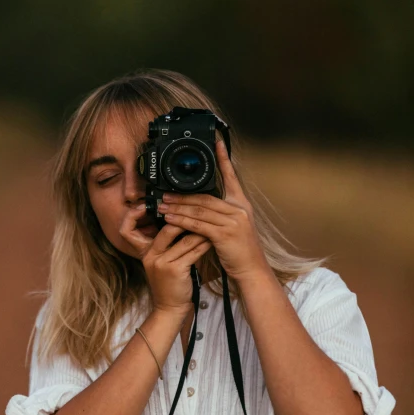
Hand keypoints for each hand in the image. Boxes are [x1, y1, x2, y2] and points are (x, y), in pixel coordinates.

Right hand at [120, 206, 211, 311]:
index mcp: (144, 251)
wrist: (170, 308)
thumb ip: (164, 244)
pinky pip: (192, 252)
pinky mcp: (175, 270)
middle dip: (183, 218)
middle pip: (166, 228)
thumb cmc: (169, 283)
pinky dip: (203, 244)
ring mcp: (162, 263)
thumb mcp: (160, 262)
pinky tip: (212, 240)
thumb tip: (178, 221)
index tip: (152, 205)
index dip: (134, 215)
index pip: (128, 229)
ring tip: (211, 224)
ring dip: (199, 231)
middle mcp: (150, 255)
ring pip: (184, 239)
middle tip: (198, 211)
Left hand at [157, 139, 270, 281]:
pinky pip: (198, 224)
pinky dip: (182, 221)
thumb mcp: (234, 227)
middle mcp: (239, 209)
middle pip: (205, 196)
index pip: (231, 177)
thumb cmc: (240, 251)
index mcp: (241, 204)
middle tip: (164, 193)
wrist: (252, 271)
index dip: (223, 159)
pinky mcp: (225, 234)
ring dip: (177, 207)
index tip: (216, 143)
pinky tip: (170, 220)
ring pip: (199, 209)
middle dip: (182, 195)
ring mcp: (233, 221)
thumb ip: (220, 214)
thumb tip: (200, 205)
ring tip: (161, 206)